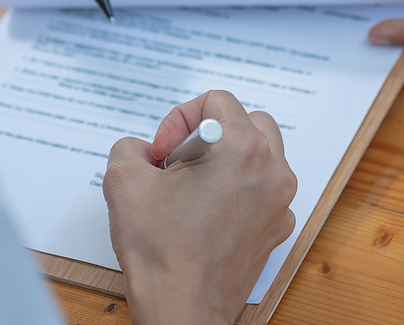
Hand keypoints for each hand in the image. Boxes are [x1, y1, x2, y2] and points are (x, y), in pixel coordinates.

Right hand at [103, 91, 297, 324]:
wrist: (181, 311)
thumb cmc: (161, 252)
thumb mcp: (124, 180)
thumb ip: (131, 146)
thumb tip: (144, 150)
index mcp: (243, 150)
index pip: (218, 100)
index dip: (180, 118)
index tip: (163, 151)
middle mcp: (272, 172)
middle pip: (248, 121)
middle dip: (210, 133)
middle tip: (179, 162)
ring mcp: (279, 203)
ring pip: (260, 154)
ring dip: (226, 158)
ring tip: (192, 187)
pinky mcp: (276, 229)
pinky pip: (261, 189)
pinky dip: (237, 189)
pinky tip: (205, 213)